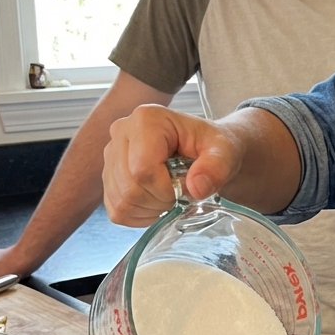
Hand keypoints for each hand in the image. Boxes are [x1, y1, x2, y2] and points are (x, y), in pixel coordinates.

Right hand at [102, 105, 243, 226]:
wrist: (205, 149)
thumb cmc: (212, 146)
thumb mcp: (225, 151)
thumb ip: (217, 167)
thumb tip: (196, 187)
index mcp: (147, 119)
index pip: (143, 169)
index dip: (167, 189)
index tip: (187, 187)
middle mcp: (121, 132)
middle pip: (129, 188)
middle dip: (160, 200)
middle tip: (181, 193)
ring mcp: (110, 155)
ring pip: (121, 202)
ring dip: (151, 209)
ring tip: (171, 195)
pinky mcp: (108, 177)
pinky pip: (117, 211)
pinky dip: (140, 215)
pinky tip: (157, 201)